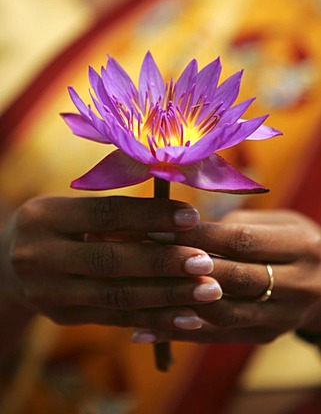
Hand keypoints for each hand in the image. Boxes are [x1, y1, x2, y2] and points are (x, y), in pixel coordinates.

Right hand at [0, 196, 221, 327]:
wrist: (10, 262)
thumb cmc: (56, 226)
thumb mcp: (72, 210)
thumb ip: (117, 214)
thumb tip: (177, 218)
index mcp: (45, 216)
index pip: (106, 214)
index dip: (151, 216)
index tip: (191, 217)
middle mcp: (40, 255)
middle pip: (111, 260)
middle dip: (164, 262)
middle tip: (206, 262)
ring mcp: (49, 292)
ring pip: (116, 295)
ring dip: (167, 296)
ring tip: (207, 291)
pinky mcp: (63, 316)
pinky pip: (114, 318)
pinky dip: (154, 318)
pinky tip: (186, 317)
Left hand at [132, 210, 320, 343]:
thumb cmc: (293, 242)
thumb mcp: (279, 222)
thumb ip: (236, 224)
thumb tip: (182, 227)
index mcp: (299, 247)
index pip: (240, 242)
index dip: (197, 236)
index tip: (157, 228)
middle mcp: (297, 285)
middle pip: (231, 279)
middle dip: (182, 268)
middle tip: (141, 258)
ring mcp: (282, 316)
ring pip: (222, 314)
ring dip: (176, 304)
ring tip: (136, 295)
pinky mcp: (266, 336)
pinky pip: (219, 337)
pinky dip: (181, 333)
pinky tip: (147, 329)